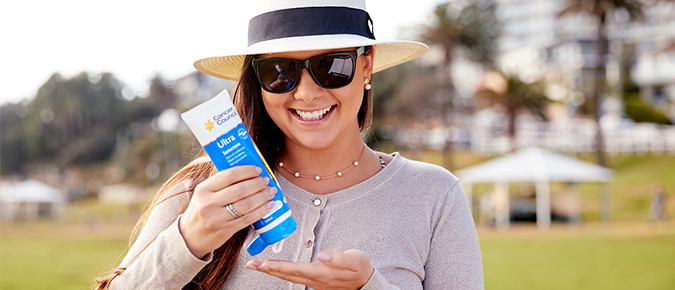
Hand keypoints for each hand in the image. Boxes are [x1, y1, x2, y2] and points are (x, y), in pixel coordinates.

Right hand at [179, 165, 276, 258]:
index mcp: (203, 189)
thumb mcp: (203, 194)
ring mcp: (218, 218)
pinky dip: (261, 210)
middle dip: (257, 184)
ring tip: (271, 191)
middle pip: (240, 190)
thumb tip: (247, 172)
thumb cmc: (201, 211)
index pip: (229, 175)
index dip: (246, 171)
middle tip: (266, 180)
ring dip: (262, 196)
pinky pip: (248, 218)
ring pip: (246, 204)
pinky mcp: (226, 230)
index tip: (258, 169)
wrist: (190, 237)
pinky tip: (269, 205)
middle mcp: (209, 203)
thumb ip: (220, 184)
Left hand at [245, 249, 373, 289]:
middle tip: (252, 264)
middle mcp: (315, 279)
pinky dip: (281, 271)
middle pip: (287, 274)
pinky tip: (274, 268)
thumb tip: (322, 255)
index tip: (264, 264)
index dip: (278, 267)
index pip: (296, 269)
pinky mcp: (314, 280)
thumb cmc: (360, 268)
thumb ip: (338, 258)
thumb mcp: (356, 260)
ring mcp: (313, 282)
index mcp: (323, 273)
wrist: (366, 282)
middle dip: (268, 269)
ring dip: (272, 271)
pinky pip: (293, 276)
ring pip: (288, 276)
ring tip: (258, 266)